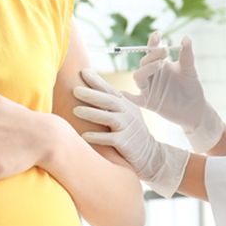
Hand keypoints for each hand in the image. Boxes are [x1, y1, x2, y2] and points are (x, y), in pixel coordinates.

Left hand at [73, 69, 189, 197]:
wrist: (150, 154)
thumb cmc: (131, 132)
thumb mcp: (126, 113)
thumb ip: (113, 102)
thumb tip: (95, 87)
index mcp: (125, 104)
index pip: (109, 90)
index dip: (97, 80)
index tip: (83, 71)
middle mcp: (127, 113)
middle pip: (108, 101)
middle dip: (92, 94)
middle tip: (75, 89)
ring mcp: (127, 127)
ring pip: (109, 118)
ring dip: (91, 114)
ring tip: (75, 110)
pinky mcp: (125, 143)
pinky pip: (110, 139)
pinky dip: (97, 137)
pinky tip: (84, 136)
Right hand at [125, 32, 224, 152]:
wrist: (195, 109)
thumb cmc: (191, 88)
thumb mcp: (190, 70)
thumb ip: (187, 55)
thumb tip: (186, 38)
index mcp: (160, 64)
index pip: (152, 51)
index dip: (153, 42)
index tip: (158, 34)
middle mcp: (152, 75)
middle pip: (144, 62)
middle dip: (153, 55)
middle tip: (166, 51)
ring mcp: (149, 88)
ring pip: (138, 76)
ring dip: (146, 69)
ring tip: (160, 64)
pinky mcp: (148, 102)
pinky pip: (135, 99)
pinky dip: (128, 96)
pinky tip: (123, 93)